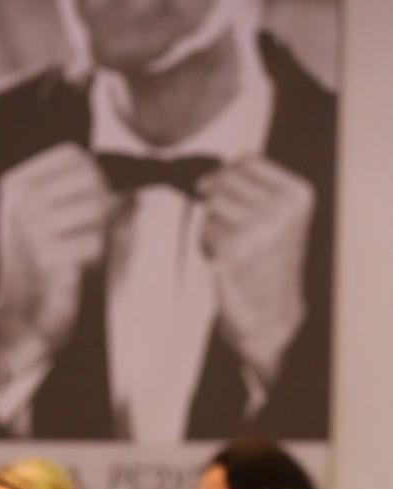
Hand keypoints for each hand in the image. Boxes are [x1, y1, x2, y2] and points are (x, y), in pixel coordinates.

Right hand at [0, 143, 119, 376]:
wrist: (20, 306)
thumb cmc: (38, 254)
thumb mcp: (41, 209)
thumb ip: (73, 184)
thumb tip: (116, 186)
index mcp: (16, 184)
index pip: (74, 157)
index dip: (92, 175)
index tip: (85, 199)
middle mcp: (21, 202)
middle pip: (91, 179)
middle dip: (101, 204)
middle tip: (89, 228)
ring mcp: (31, 229)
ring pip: (96, 209)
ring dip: (99, 230)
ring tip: (80, 245)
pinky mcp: (46, 257)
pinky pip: (95, 242)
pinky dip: (94, 255)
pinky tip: (77, 265)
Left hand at [200, 156, 315, 385]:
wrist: (270, 315)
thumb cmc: (269, 265)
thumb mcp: (278, 216)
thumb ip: (251, 187)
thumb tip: (205, 177)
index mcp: (297, 195)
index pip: (246, 160)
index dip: (228, 176)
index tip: (231, 199)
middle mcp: (280, 209)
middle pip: (224, 179)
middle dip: (218, 202)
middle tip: (233, 231)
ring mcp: (257, 230)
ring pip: (211, 203)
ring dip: (211, 224)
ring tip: (231, 247)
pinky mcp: (233, 251)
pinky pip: (204, 229)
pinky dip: (206, 243)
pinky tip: (224, 260)